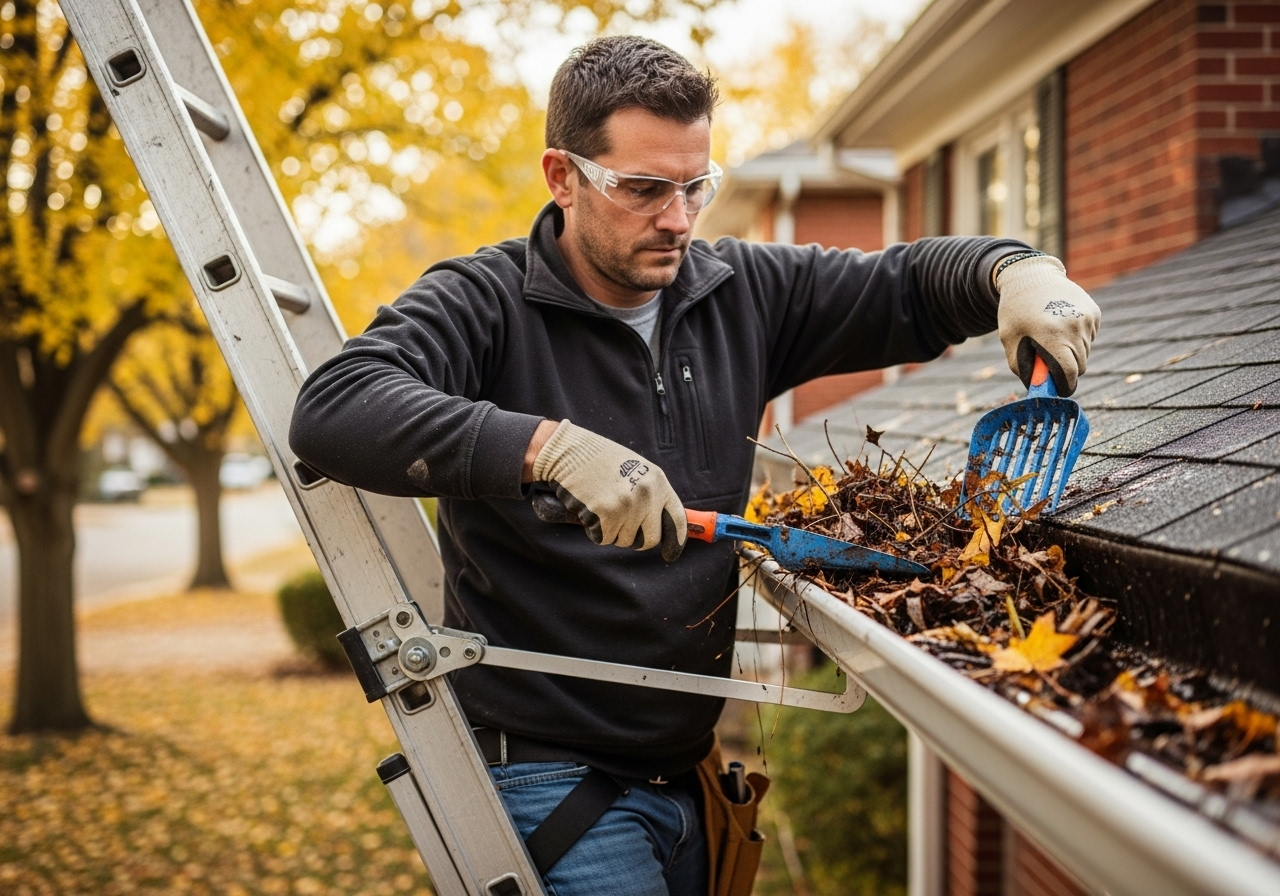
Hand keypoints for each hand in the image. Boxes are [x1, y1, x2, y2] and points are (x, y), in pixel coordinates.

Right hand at [531, 420, 686, 560]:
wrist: (568, 451)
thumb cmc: (599, 460)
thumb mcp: (634, 470)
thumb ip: (650, 494)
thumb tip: (659, 524)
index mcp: (657, 481)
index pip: (677, 519)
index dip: (675, 541)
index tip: (670, 555)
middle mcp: (647, 494)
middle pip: (649, 540)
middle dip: (635, 539)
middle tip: (618, 523)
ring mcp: (627, 505)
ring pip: (623, 540)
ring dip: (610, 530)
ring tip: (600, 505)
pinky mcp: (606, 515)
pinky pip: (603, 538)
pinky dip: (593, 530)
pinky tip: (588, 508)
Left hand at [996, 255, 1100, 395]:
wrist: (1030, 276)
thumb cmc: (1015, 311)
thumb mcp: (1009, 340)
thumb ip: (1022, 367)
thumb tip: (1038, 388)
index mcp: (1052, 335)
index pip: (1070, 373)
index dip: (1064, 385)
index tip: (1059, 389)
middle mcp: (1075, 326)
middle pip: (1080, 365)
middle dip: (1065, 369)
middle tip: (1047, 360)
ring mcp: (1087, 318)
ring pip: (1085, 352)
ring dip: (1071, 352)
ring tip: (1051, 336)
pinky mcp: (1095, 312)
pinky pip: (1089, 338)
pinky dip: (1077, 338)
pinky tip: (1061, 324)